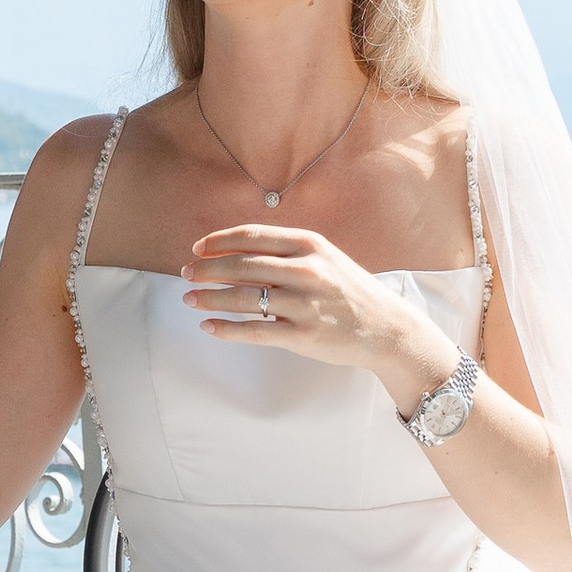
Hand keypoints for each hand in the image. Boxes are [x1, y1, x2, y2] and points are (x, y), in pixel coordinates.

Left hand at [181, 225, 455, 409]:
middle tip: (185, 273)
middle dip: (207, 269)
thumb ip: (284, 254)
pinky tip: (209, 326)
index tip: (197, 248)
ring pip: (243, 298)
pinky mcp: (303, 335)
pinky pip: (254, 331)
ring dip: (210, 298)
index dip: (218, 242)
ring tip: (189, 299)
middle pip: (242, 265)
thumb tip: (231, 256)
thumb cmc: (348, 291)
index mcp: (310, 245)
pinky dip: (226, 328)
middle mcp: (307, 270)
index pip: (252, 236)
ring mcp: (305, 304)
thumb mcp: (323, 259)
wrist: (386, 328)